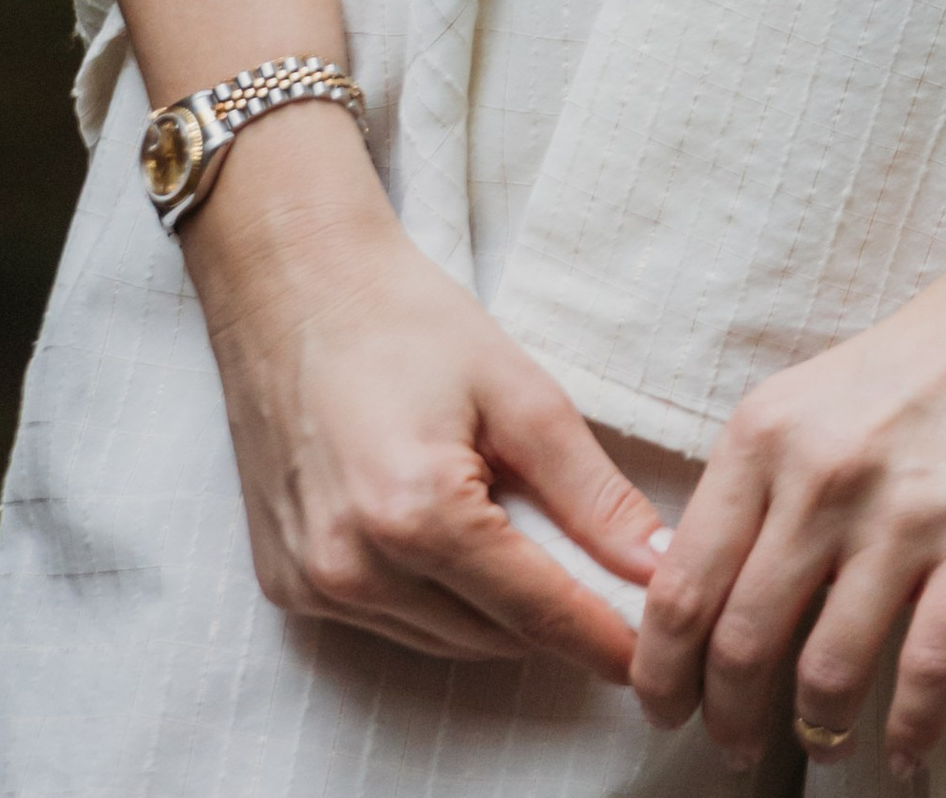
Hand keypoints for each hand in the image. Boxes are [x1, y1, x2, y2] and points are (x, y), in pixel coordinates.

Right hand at [188, 112, 665, 670]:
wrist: (296, 288)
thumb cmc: (409, 323)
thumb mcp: (520, 393)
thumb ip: (592, 495)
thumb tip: (658, 568)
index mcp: (418, 516)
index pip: (536, 612)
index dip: (602, 638)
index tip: (655, 658)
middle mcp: (355, 570)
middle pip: (492, 637)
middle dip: (556, 618)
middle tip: (608, 583)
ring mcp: (313, 587)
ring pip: (443, 641)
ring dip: (498, 615)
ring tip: (533, 547)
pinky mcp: (286, 587)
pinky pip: (389, 624)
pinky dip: (438, 601)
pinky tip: (457, 543)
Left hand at [631, 197, 945, 772]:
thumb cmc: (930, 357)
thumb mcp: (815, 400)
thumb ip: (760, 487)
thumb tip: (705, 599)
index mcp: (766, 433)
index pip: (681, 584)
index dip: (662, 669)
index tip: (665, 705)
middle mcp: (823, 474)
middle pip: (740, 643)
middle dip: (727, 716)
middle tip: (731, 743)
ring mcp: (906, 512)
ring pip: (825, 672)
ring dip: (814, 731)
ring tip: (819, 742)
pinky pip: (928, 672)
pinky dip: (910, 732)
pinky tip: (905, 751)